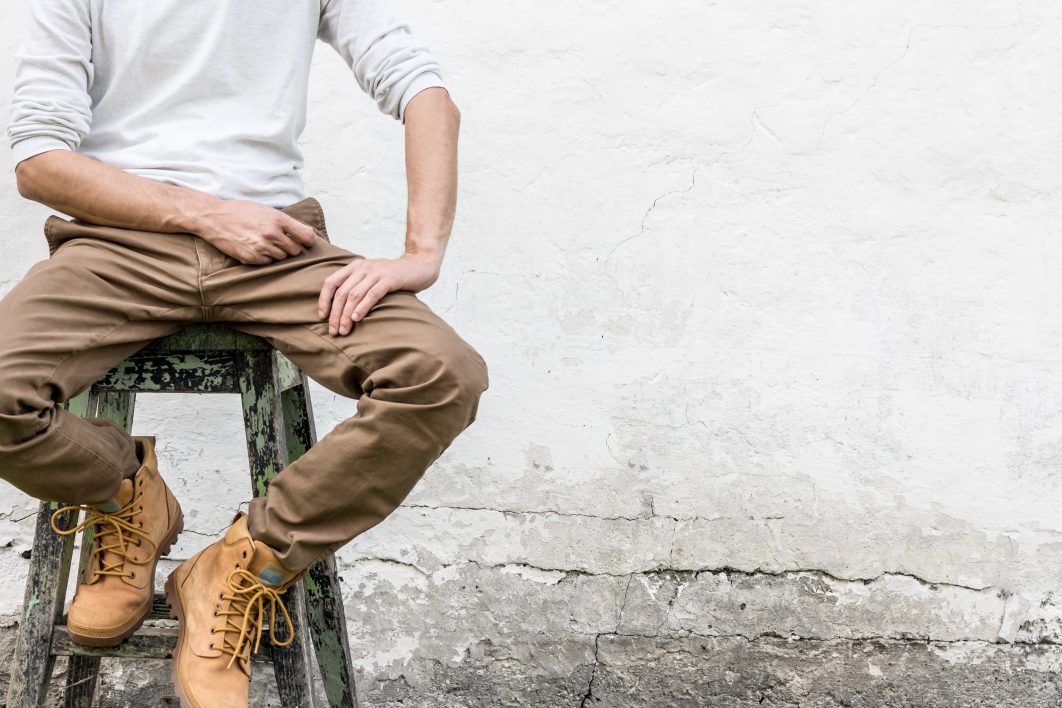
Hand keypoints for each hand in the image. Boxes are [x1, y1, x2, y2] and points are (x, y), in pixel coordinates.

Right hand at [192, 200, 316, 264]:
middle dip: (290, 247)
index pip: (306, 236)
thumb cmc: (241, 212)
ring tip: (263, 242)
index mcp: (277, 219)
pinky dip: (264, 258)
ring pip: (282, 258)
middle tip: (278, 240)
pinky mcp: (251, 258)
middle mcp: (271, 234)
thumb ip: (285, 222)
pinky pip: (268, 263)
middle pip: (295, 250)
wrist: (214, 218)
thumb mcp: (266, 210)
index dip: (307, 240)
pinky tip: (255, 248)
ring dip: (277, 253)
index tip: (305, 241)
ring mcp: (261, 247)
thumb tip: (306, 235)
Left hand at [318, 251, 442, 334]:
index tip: (322, 316)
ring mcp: (376, 272)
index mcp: (354, 267)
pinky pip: (372, 294)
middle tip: (334, 330)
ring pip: (354, 295)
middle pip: (342, 292)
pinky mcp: (389, 279)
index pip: (331, 282)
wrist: (419, 266)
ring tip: (344, 330)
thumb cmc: (394, 277)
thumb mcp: (371, 277)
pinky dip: (362, 307)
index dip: (324, 300)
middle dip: (335, 313)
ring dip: (346, 315)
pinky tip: (357, 318)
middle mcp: (362, 267)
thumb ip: (357, 286)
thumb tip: (340, 310)